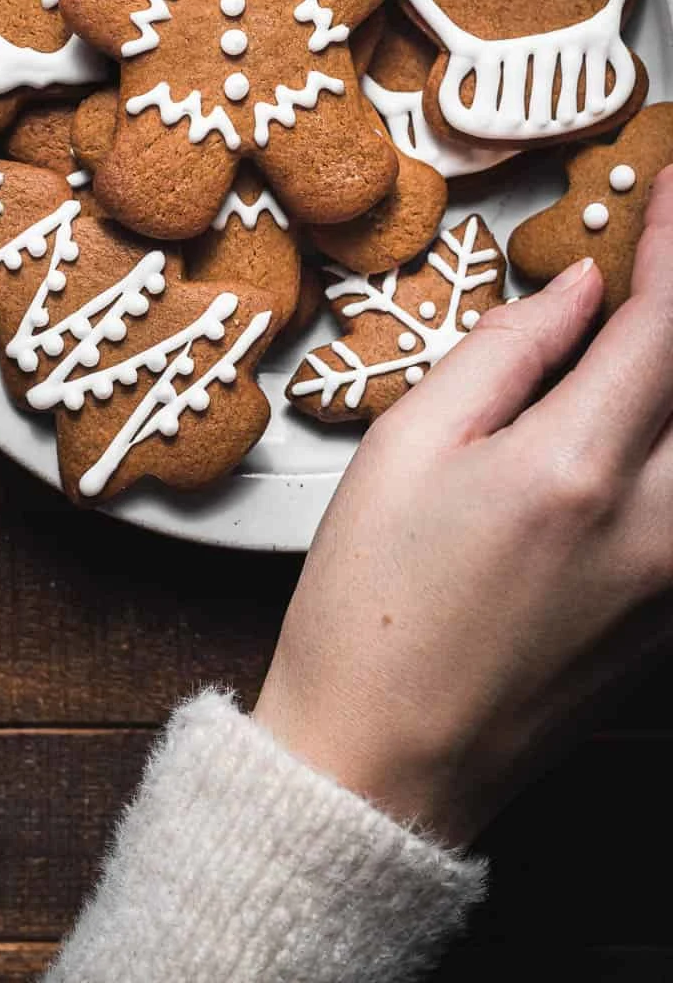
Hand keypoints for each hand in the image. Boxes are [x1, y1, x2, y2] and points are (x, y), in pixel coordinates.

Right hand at [255, 168, 672, 847]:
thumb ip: (504, 353)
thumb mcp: (405, 447)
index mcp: (575, 471)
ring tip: (649, 333)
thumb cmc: (369, 605)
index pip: (665, 325)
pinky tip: (649, 410)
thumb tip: (576, 290)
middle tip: (670, 248)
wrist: (383, 762)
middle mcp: (656, 528)